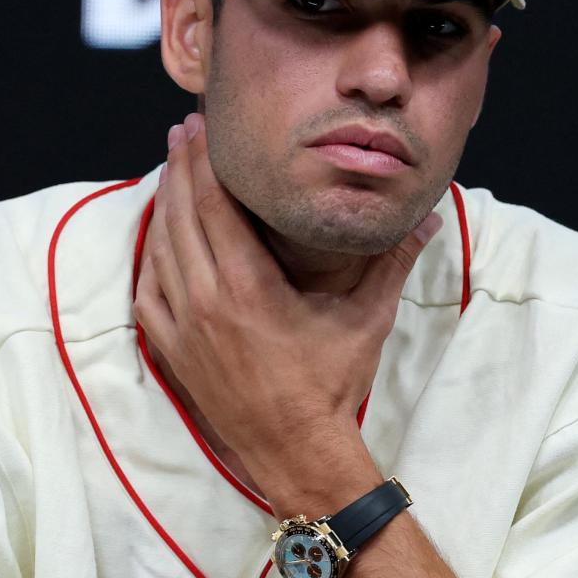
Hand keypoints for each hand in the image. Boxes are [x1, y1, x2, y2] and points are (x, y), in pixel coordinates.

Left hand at [133, 112, 444, 469]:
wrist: (297, 451)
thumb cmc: (332, 385)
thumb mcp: (367, 319)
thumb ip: (392, 262)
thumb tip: (429, 219)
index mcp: (247, 287)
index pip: (215, 205)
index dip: (205, 160)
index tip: (202, 126)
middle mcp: (205, 302)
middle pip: (179, 216)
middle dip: (179, 167)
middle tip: (182, 130)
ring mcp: (183, 327)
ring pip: (159, 248)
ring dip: (163, 203)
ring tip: (170, 168)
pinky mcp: (172, 349)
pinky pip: (148, 288)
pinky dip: (151, 253)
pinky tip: (159, 233)